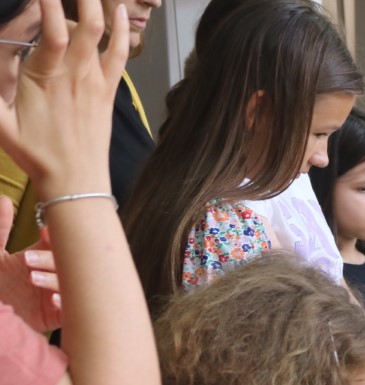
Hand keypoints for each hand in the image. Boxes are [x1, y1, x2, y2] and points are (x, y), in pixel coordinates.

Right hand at [0, 0, 127, 193]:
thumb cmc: (36, 155)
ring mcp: (95, 82)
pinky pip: (119, 55)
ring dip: (100, 6)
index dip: (49, 4)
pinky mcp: (108, 91)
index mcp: (45, 79)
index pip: (53, 32)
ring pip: (104, 35)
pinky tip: (120, 10)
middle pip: (85, 25)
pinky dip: (122, 31)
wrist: (76, 181)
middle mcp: (75, 75)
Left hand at [0, 199, 58, 330]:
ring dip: (54, 280)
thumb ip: (1, 229)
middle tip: (28, 260)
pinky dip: (64, 304)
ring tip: (33, 279)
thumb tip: (4, 200)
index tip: (42, 233)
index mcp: (41, 257)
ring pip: (70, 285)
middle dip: (50, 260)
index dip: (54, 237)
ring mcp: (57, 294)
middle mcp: (52, 274)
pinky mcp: (57, 317)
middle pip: (66, 263)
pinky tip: (52, 299)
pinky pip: (71, 310)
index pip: (57, 244)